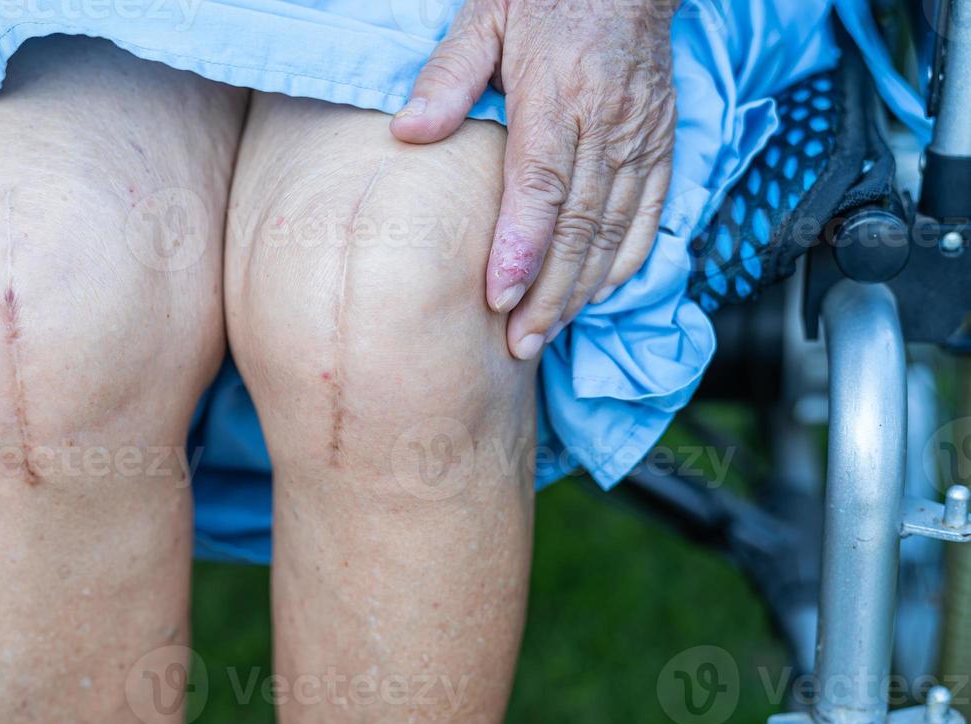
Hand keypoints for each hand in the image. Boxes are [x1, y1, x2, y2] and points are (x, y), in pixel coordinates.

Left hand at [392, 0, 676, 358]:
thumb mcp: (484, 15)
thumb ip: (447, 75)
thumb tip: (409, 131)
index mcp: (558, 94)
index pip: (540, 184)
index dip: (522, 246)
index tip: (499, 297)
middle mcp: (605, 123)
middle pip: (579, 225)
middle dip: (548, 293)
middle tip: (518, 345)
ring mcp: (639, 138)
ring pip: (614, 231)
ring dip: (580, 291)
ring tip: (546, 334)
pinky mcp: (660, 145)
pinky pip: (648, 217)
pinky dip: (623, 264)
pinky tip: (594, 297)